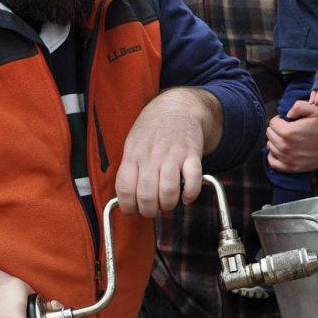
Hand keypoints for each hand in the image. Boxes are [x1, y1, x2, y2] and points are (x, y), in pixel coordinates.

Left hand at [115, 88, 222, 217]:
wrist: (177, 107)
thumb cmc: (152, 130)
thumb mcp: (132, 144)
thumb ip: (128, 169)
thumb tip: (124, 199)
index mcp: (134, 155)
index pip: (125, 188)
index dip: (128, 206)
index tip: (133, 210)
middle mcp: (152, 156)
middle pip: (146, 194)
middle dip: (149, 211)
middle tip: (152, 210)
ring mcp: (173, 154)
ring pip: (168, 190)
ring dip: (168, 204)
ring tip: (168, 203)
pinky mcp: (192, 154)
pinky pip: (193, 180)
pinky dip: (191, 194)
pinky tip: (186, 197)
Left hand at [266, 101, 317, 172]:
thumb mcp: (315, 109)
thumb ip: (298, 106)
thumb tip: (286, 114)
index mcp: (288, 132)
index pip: (272, 123)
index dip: (279, 119)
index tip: (287, 121)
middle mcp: (286, 146)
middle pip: (270, 134)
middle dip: (276, 129)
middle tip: (287, 129)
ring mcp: (288, 158)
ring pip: (270, 146)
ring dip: (275, 141)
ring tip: (286, 138)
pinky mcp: (292, 167)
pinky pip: (273, 163)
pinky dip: (273, 156)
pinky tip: (280, 150)